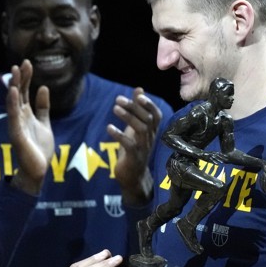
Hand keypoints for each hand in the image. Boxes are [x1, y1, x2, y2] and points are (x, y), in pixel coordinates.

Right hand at [6, 59, 53, 194]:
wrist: (38, 170)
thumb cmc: (39, 149)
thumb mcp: (45, 124)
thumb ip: (43, 108)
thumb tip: (43, 88)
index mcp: (25, 114)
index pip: (24, 92)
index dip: (26, 78)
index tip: (28, 63)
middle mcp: (18, 117)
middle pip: (18, 94)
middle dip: (20, 78)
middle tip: (22, 63)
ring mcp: (16, 125)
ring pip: (13, 102)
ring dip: (14, 86)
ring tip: (15, 71)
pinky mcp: (16, 134)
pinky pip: (13, 116)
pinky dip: (12, 103)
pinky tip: (13, 91)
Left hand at [109, 89, 163, 205]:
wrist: (133, 177)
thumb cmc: (134, 149)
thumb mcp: (135, 128)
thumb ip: (137, 110)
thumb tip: (139, 89)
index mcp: (151, 131)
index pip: (156, 115)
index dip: (149, 104)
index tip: (138, 95)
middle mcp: (150, 138)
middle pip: (147, 119)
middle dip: (133, 107)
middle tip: (118, 99)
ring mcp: (143, 148)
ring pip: (141, 129)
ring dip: (127, 118)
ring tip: (114, 109)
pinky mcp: (133, 157)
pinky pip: (129, 144)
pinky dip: (119, 135)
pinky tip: (109, 128)